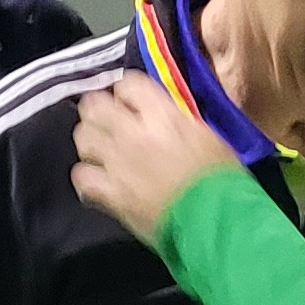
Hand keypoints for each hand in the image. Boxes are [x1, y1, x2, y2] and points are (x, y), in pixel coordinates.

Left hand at [71, 79, 241, 244]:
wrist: (217, 220)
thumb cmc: (222, 179)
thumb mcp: (206, 135)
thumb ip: (177, 121)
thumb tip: (161, 118)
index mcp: (161, 114)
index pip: (127, 84)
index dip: (128, 93)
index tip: (133, 103)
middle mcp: (132, 132)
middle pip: (94, 105)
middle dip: (100, 110)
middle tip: (110, 121)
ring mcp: (117, 163)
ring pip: (83, 137)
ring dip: (92, 140)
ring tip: (103, 149)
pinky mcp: (110, 193)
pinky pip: (82, 176)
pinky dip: (88, 176)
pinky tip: (99, 179)